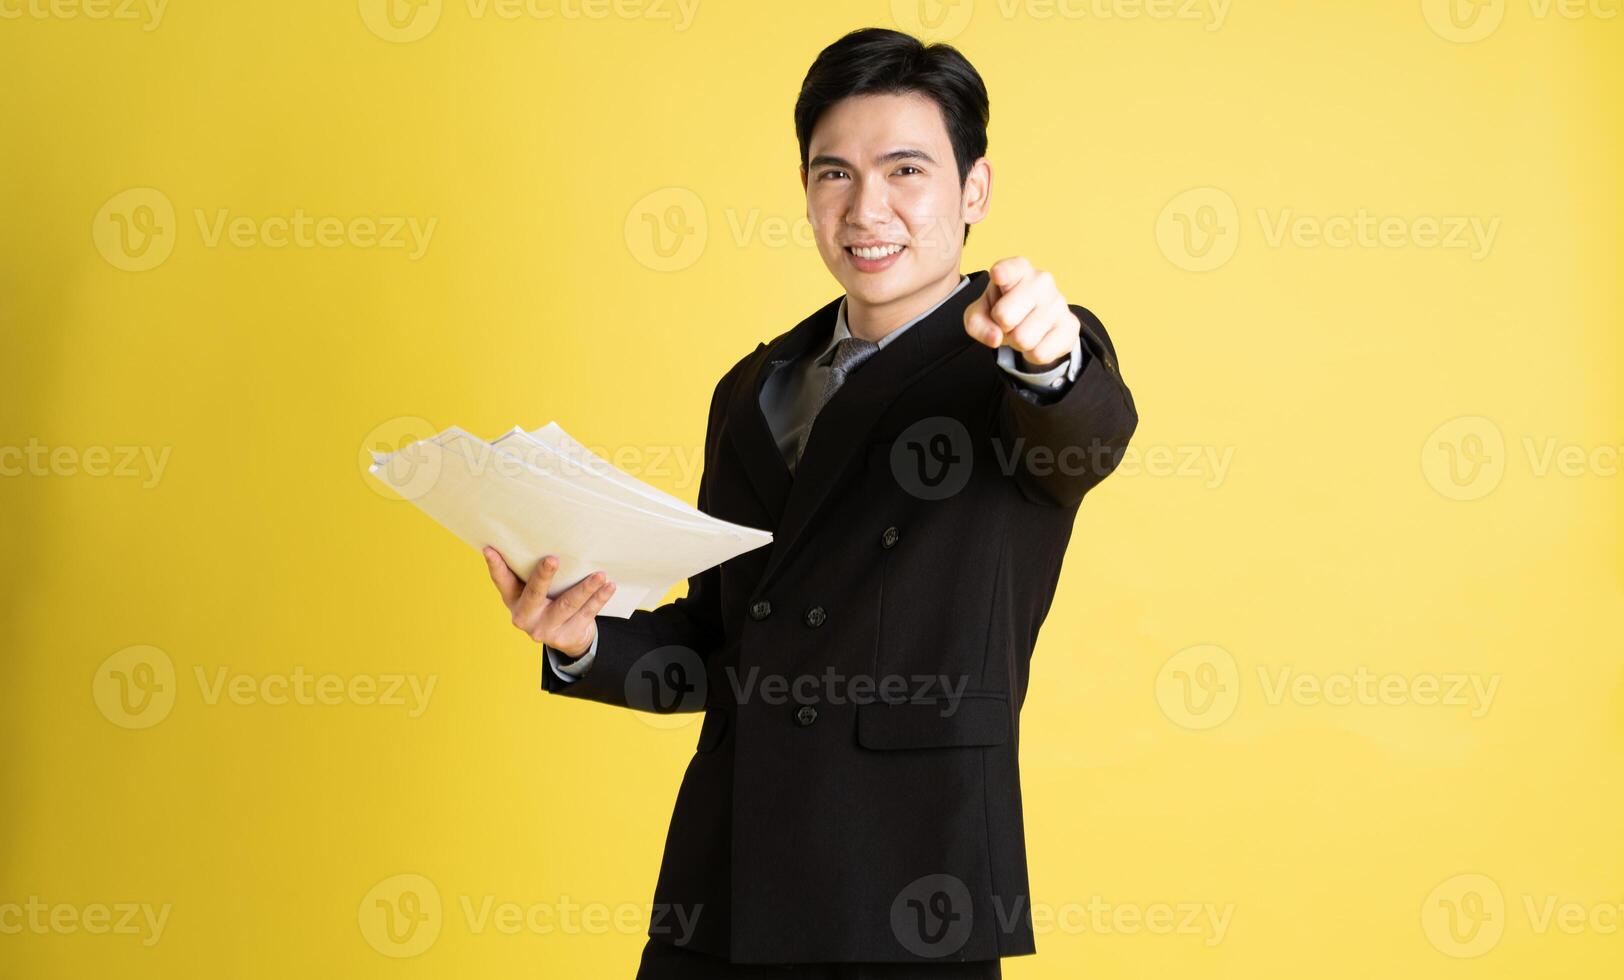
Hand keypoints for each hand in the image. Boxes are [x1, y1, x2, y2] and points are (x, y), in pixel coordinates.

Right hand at [483, 548, 614, 658]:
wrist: (566, 637)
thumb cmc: (546, 602)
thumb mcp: (530, 591)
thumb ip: (527, 570)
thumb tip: (529, 533)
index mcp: (513, 601)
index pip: (502, 581)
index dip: (496, 566)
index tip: (491, 549)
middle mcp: (525, 618)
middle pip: (534, 594)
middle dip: (543, 577)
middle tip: (552, 559)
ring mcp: (547, 629)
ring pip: (567, 605)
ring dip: (584, 589)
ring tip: (599, 575)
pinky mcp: (568, 635)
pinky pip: (586, 614)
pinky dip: (599, 599)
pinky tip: (608, 586)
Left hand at [963, 256, 1080, 370]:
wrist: (1037, 322)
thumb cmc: (1004, 309)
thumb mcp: (980, 313)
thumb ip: (976, 323)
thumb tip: (995, 337)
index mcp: (1017, 269)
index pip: (1007, 269)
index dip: (1000, 274)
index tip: (997, 275)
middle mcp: (1041, 280)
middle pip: (1005, 317)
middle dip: (1001, 327)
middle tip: (1009, 322)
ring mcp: (1059, 302)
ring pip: (1023, 339)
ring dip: (1017, 343)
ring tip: (1023, 330)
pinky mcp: (1071, 325)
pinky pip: (1040, 353)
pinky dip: (1032, 354)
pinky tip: (1038, 340)